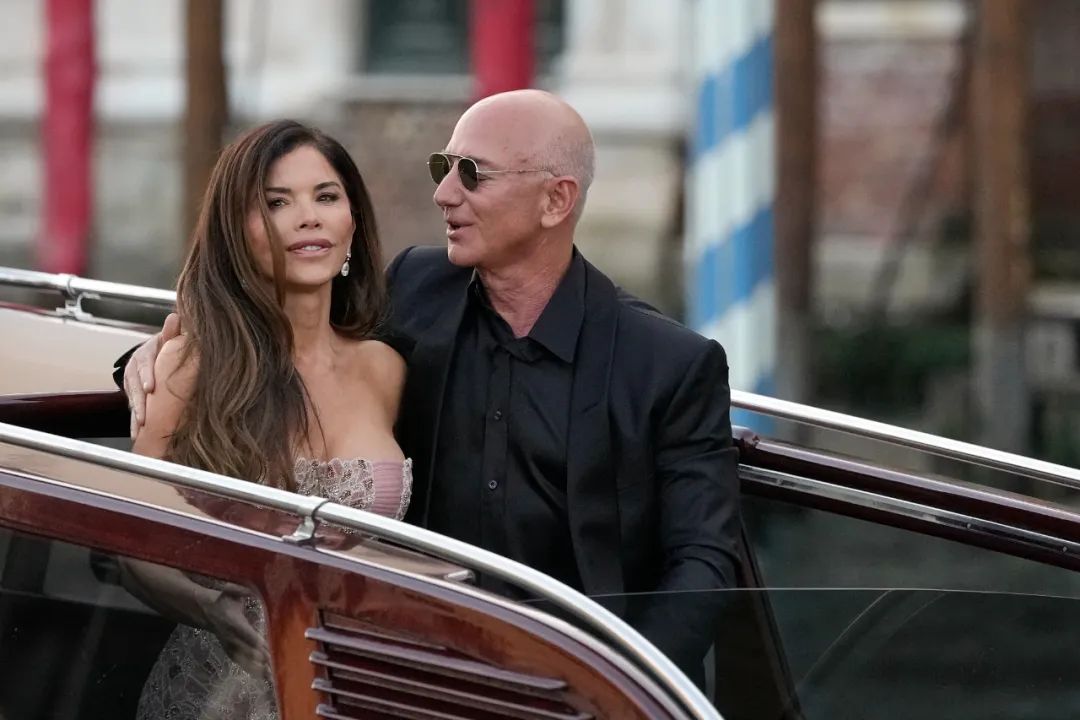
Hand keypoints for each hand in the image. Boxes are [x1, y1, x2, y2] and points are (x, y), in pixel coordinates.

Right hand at [126, 312, 180, 439]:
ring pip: (132, 399)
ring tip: (140, 429)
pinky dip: (134, 422)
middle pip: (135, 386)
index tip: (150, 388)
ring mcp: (132, 382)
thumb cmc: (168, 346)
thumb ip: (172, 331)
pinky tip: (137, 434)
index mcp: (145, 353)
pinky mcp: (133, 394)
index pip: (144, 364)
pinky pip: (133, 408)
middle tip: (144, 417)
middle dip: (139, 402)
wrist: (158, 352)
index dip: (146, 376)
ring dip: (135, 415)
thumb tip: (175, 317)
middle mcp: (135, 368)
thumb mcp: (170, 337)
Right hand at [202, 582, 271, 681]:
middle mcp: (231, 637)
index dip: (257, 644)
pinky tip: (261, 676)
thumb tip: (250, 591)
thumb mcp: (231, 591)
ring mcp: (229, 645)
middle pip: (248, 651)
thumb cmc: (222, 600)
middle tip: (274, 668)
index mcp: (234, 623)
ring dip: (257, 668)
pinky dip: (249, 669)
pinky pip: (239, 661)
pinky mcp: (229, 649)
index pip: (248, 635)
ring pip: (244, 659)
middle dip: (261, 660)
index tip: (268, 651)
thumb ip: (240, 591)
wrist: (205, 611)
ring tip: (270, 677)